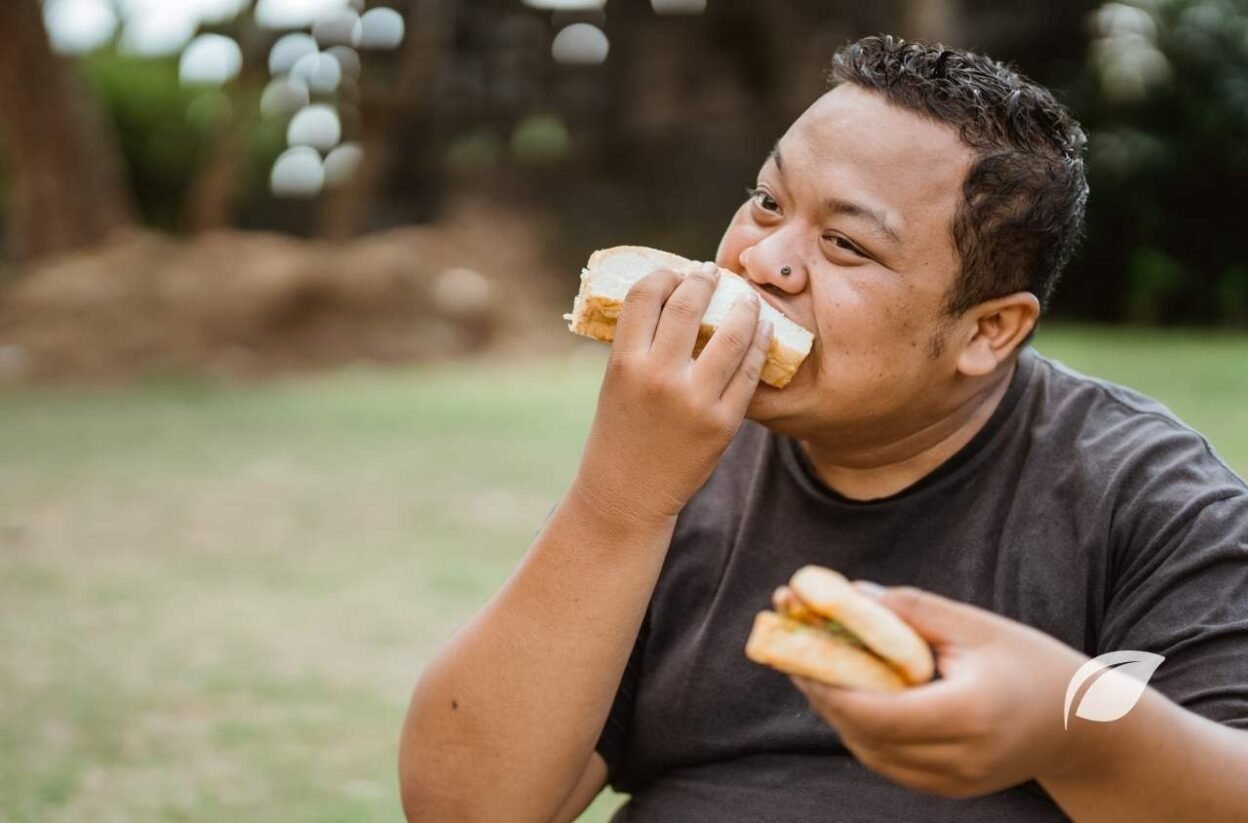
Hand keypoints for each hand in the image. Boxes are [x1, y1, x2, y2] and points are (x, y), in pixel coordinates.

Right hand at [574, 262, 772, 525]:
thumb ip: (641, 346)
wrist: (626, 493)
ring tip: (747, 298)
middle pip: (688, 306)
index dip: (663, 275)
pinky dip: (759, 343)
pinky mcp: (723, 424)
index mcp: (625, 363)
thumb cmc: (619, 432)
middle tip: (712, 273)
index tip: (675, 273)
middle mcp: (659, 378)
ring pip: (731, 334)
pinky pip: (749, 372)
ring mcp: (694, 401)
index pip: (645, 296)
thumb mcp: (615, 384)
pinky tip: (763, 330)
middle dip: (704, 280)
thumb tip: (674, 300)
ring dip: (743, 306)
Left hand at [790, 583, 1090, 798]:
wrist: (1085, 724)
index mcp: (969, 714)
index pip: (880, 712)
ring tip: (812, 668)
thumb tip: (847, 593)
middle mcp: (961, 758)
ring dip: (837, 713)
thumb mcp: (974, 626)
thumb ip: (910, 610)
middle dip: (823, 693)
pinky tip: (850, 695)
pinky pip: (889, 762)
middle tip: (792, 652)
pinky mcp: (951, 788)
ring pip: (872, 753)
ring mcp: (956, 781)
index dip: (832, 686)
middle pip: (867, 735)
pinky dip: (863, 731)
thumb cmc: (1031, 662)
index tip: (799, 652)